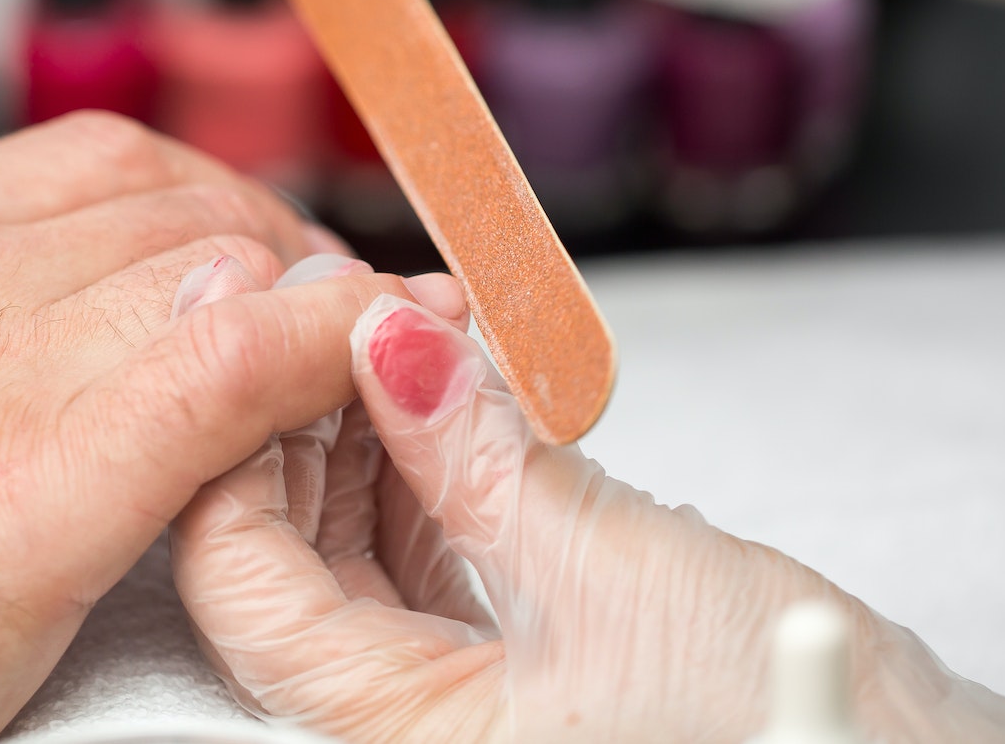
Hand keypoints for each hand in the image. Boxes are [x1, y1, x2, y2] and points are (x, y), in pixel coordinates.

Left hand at [174, 295, 1004, 742]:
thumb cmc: (765, 719)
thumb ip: (477, 453)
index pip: (240, 581)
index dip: (240, 439)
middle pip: (281, 554)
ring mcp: (443, 692)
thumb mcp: (612, 567)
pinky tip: (459, 388)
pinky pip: (415, 552)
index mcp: (395, 731)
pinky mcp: (495, 658)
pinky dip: (428, 467)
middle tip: (358, 304)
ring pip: (344, 545)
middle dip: (312, 417)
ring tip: (424, 327)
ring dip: (372, 431)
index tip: (270, 321)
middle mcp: (399, 721)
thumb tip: (382, 343)